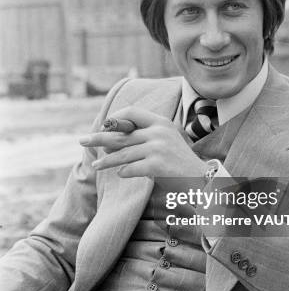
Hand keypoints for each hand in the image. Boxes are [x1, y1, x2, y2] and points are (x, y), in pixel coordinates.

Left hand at [79, 106, 206, 178]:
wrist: (202, 179)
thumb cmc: (180, 162)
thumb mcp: (166, 141)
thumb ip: (144, 137)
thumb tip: (110, 142)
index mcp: (161, 122)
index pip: (132, 112)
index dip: (115, 119)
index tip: (104, 127)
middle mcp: (159, 131)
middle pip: (122, 134)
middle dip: (100, 138)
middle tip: (83, 140)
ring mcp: (158, 147)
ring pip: (123, 153)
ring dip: (107, 161)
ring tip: (96, 165)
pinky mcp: (157, 164)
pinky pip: (131, 168)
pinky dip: (124, 172)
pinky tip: (121, 173)